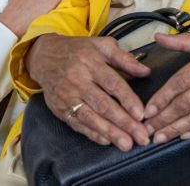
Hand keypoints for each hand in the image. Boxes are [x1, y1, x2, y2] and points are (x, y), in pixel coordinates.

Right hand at [27, 33, 150, 150]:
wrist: (44, 56)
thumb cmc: (78, 51)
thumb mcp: (101, 45)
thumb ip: (124, 58)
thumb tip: (146, 71)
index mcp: (90, 63)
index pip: (112, 83)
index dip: (127, 100)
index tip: (141, 114)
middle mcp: (77, 80)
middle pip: (103, 105)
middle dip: (123, 122)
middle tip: (141, 136)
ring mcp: (67, 96)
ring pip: (90, 118)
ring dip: (110, 133)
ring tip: (126, 143)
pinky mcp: (60, 109)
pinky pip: (77, 124)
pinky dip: (92, 134)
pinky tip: (107, 141)